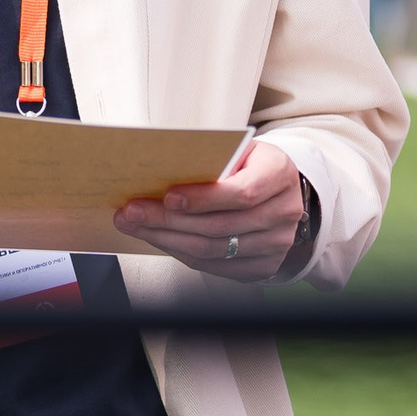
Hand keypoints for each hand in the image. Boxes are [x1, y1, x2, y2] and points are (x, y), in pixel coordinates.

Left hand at [114, 142, 314, 282]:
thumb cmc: (250, 163)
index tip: (167, 197)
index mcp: (279, 173)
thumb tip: (161, 170)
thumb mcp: (238, 148)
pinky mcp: (263, 266)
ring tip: (136, 225)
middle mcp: (284, 212)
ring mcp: (276, 244)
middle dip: (169, 221)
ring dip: (167, 239)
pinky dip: (182, 253)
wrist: (280, 190)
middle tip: (132, 212)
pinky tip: (159, 238)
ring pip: (213, 250)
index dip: (203, 199)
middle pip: (220, 226)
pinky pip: (214, 266)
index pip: (241, 193)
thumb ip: (211, 158)